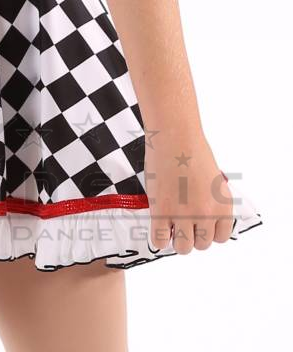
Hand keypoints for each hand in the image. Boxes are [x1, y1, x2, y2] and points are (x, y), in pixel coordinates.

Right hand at [144, 126, 234, 253]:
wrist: (174, 135)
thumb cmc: (192, 150)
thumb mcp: (213, 180)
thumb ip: (211, 203)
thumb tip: (201, 221)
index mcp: (223, 206)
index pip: (221, 238)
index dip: (208, 231)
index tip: (198, 223)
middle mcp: (207, 213)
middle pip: (201, 245)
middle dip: (191, 235)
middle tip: (181, 219)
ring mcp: (184, 214)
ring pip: (183, 248)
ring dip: (176, 238)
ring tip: (169, 222)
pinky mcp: (162, 211)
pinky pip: (160, 241)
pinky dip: (159, 237)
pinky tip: (158, 224)